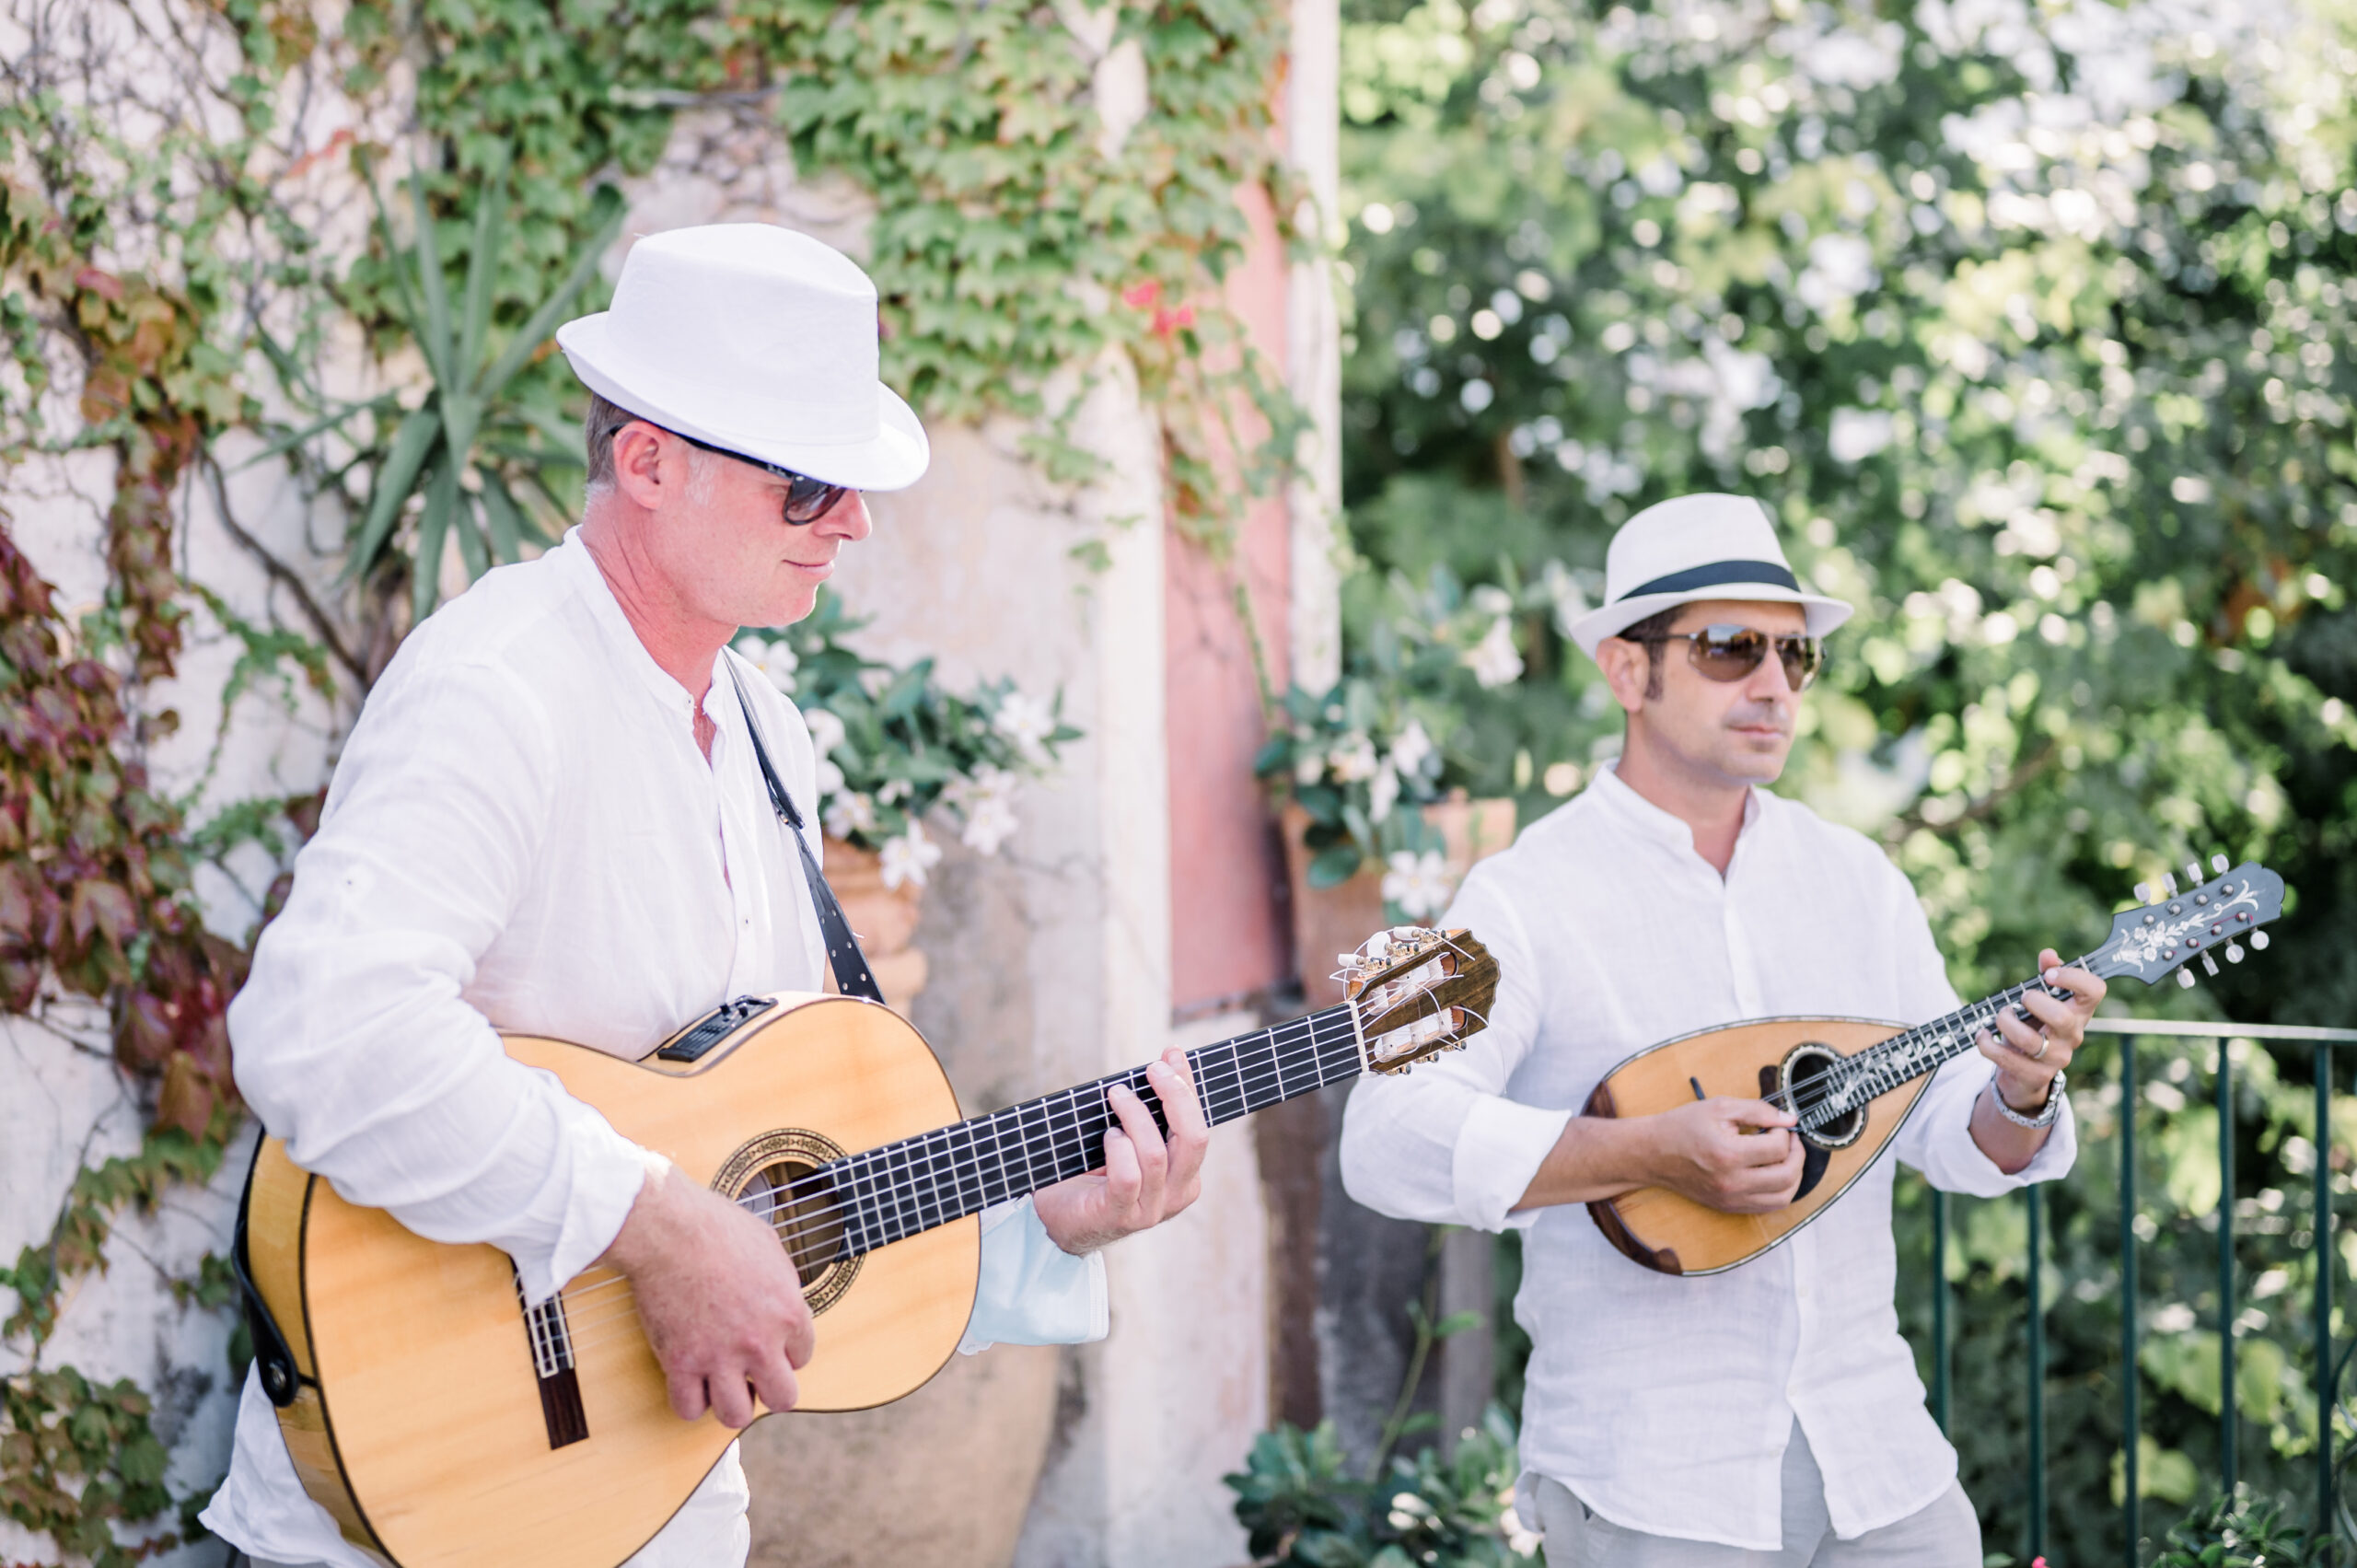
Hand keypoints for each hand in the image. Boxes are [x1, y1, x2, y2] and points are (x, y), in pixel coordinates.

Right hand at [597, 1161, 814, 1427]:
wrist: (668, 1228)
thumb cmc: (716, 1227)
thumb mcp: (770, 1247)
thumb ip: (783, 1284)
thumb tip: (786, 1301)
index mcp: (788, 1311)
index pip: (803, 1357)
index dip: (784, 1351)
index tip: (767, 1342)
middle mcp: (760, 1341)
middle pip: (783, 1398)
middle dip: (769, 1390)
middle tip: (752, 1375)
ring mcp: (719, 1356)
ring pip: (736, 1415)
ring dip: (730, 1403)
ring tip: (721, 1384)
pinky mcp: (680, 1363)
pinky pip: (689, 1409)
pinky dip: (689, 1402)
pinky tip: (690, 1382)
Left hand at [1033, 1050, 1209, 1254]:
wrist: (1059, 1220)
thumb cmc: (1095, 1172)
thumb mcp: (1130, 1139)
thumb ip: (1148, 1114)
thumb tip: (1161, 1064)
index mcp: (1186, 1176)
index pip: (1199, 1125)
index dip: (1188, 1087)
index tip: (1171, 1054)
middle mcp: (1177, 1195)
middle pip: (1194, 1138)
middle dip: (1175, 1095)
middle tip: (1152, 1069)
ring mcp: (1151, 1209)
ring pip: (1156, 1154)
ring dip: (1135, 1116)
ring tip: (1117, 1096)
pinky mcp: (1121, 1215)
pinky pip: (1128, 1176)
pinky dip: (1118, 1148)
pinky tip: (1108, 1136)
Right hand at [1637, 1096, 1805, 1213]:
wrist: (1653, 1153)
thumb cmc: (1683, 1126)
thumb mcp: (1719, 1107)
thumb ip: (1758, 1110)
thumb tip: (1790, 1120)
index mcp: (1728, 1154)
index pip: (1778, 1148)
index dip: (1785, 1133)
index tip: (1778, 1125)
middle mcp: (1732, 1182)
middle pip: (1787, 1176)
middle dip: (1797, 1155)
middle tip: (1791, 1140)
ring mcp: (1731, 1199)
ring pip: (1783, 1197)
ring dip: (1793, 1176)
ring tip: (1786, 1158)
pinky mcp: (1729, 1207)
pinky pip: (1768, 1206)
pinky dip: (1779, 1190)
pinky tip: (1773, 1172)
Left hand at [1976, 947, 2105, 1112]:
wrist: (2026, 1073)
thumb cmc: (2036, 1027)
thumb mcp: (2042, 1001)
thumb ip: (2046, 974)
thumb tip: (2049, 954)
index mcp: (2078, 1012)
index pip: (2095, 991)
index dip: (2074, 978)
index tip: (2049, 975)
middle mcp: (2072, 1036)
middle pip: (2062, 1018)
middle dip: (2034, 1002)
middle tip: (2021, 999)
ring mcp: (2056, 1058)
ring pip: (2030, 1040)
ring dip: (2006, 1022)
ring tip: (2001, 1016)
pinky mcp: (2035, 1075)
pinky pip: (2007, 1059)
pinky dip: (1987, 1044)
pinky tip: (1983, 1035)